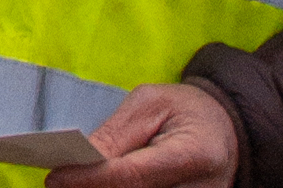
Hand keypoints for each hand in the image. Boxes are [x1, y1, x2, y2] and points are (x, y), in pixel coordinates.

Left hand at [47, 83, 237, 187]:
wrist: (227, 129)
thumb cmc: (185, 109)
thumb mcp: (149, 103)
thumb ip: (116, 134)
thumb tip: (80, 159)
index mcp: (194, 155)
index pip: (132, 176)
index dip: (90, 179)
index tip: (55, 177)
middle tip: (60, 181)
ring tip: (75, 180)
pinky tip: (97, 183)